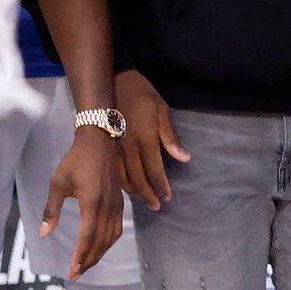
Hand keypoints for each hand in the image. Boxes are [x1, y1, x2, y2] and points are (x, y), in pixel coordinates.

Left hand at [44, 125, 125, 279]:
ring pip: (112, 237)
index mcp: (92, 203)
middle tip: (76, 274)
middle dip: (89, 260)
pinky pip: (117, 228)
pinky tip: (100, 247)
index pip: (88, 237)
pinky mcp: (120, 202)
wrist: (100, 142)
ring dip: (100, 254)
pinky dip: (108, 242)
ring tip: (86, 264)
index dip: (80, 256)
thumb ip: (52, 210)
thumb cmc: (75, 161)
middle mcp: (108, 207)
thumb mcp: (58, 183)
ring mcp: (117, 205)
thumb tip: (44, 234)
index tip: (72, 271)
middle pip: (101, 242)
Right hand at [117, 68, 186, 208]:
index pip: (154, 170)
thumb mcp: (162, 110)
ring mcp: (114, 149)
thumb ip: (171, 136)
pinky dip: (120, 183)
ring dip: (134, 192)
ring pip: (123, 178)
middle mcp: (128, 148)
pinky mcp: (105, 148)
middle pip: (138, 179)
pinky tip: (127, 189)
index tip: (168, 198)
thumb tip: (185, 158)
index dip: (161, 186)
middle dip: (148, 194)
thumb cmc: (141, 94)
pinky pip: (112, 171)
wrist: (112, 83)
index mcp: (145, 139)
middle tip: (157, 206)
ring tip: (144, 200)